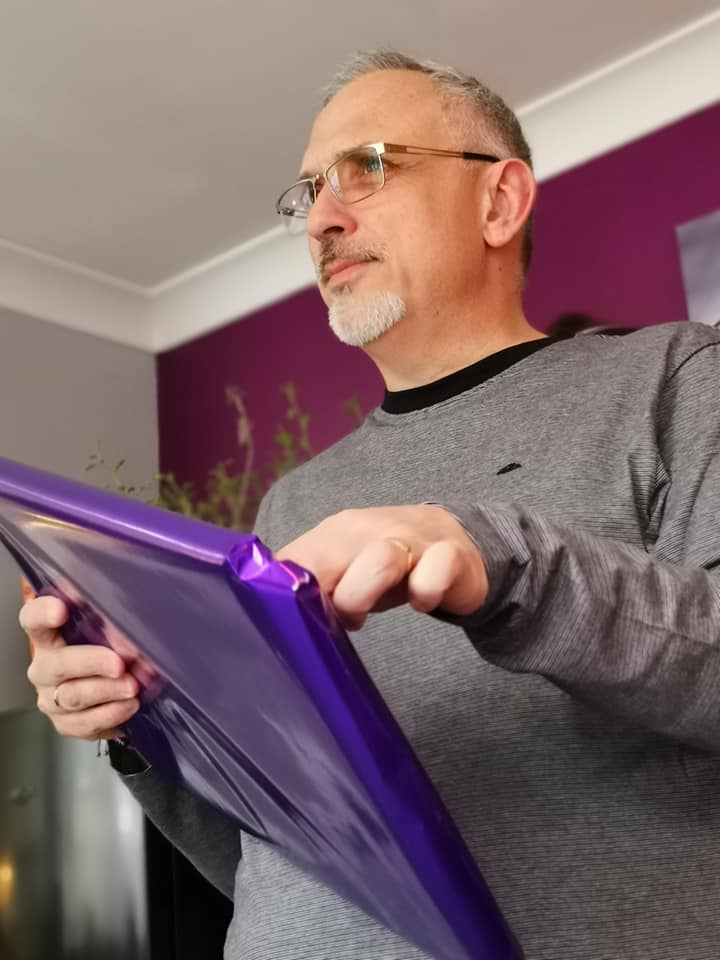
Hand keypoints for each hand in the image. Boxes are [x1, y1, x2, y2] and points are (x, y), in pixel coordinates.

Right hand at [21, 596, 139, 739]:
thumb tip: (135, 625)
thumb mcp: (109, 632)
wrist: (113, 690)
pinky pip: (85, 723)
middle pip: (58, 664)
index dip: (43, 614)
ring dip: (107, 691)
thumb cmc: (109, 652)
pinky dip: (111, 714)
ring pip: (72, 696)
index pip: (33, 620)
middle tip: (119, 664)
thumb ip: (112, 625)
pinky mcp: (66, 724)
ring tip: (132, 687)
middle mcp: (44, 668)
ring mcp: (51, 699)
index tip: (60, 610)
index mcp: (48, 637)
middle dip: (91, 663)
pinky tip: (129, 705)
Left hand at [276, 505, 487, 629]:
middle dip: (319, 598)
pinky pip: (434, 574)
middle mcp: (371, 529)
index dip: (286, 595)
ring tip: (362, 616)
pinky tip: (421, 601)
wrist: (456, 540)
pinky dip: (425, 593)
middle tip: (328, 621)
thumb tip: (270, 613)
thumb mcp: (346, 571)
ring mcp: (413, 539)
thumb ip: (312, 585)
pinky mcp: (450, 555)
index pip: (297, 559)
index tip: (289, 621)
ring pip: (379, 560)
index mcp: (338, 533)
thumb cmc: (389, 565)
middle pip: (328, 557)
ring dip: (362, 596)